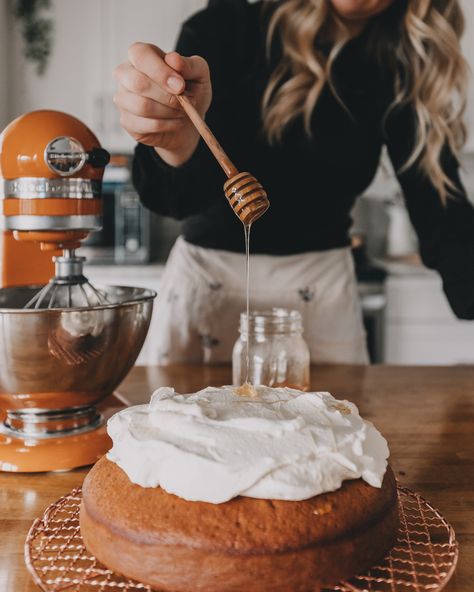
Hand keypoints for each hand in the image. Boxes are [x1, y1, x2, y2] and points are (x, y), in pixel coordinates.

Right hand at [113, 43, 211, 165]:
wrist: (189, 120)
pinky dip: (166, 125)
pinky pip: (144, 125)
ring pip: (141, 106)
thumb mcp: (199, 74)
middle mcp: (125, 74)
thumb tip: (173, 59)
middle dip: (167, 96)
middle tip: (185, 101)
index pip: (141, 55)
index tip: (181, 86)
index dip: (161, 72)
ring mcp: (123, 98)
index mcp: (140, 55)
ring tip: (182, 111)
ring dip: (168, 112)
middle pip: (138, 83)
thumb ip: (189, 64)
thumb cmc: (190, 91)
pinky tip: (175, 122)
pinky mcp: (127, 121)